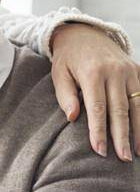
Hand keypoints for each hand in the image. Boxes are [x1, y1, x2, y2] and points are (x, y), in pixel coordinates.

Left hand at [50, 23, 139, 160]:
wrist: (83, 33)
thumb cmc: (67, 59)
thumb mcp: (59, 74)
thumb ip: (65, 95)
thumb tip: (73, 118)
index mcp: (93, 72)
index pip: (97, 108)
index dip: (99, 130)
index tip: (100, 150)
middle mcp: (115, 71)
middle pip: (120, 109)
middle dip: (122, 136)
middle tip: (122, 158)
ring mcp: (129, 70)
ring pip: (137, 104)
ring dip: (138, 130)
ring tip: (136, 151)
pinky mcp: (138, 70)